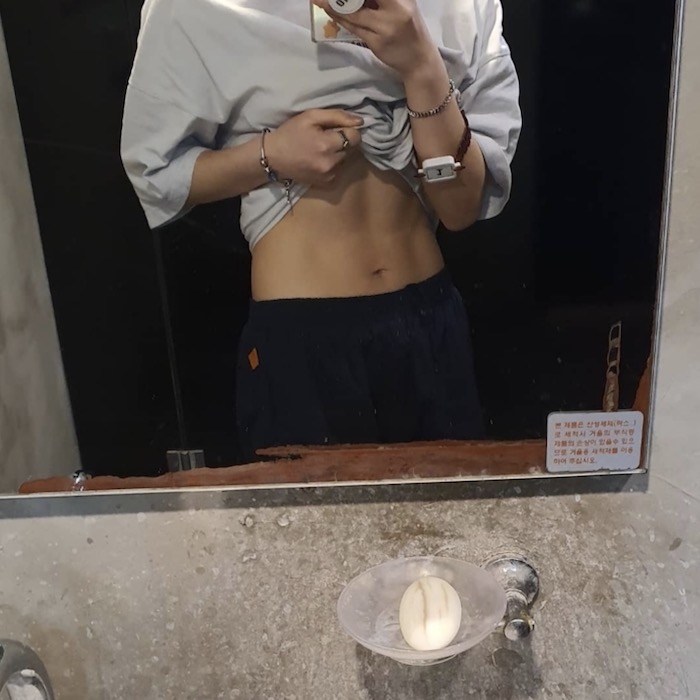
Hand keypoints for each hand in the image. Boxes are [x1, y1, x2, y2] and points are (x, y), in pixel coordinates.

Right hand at [265, 109, 362, 185]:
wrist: (272, 157)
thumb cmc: (290, 133)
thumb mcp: (311, 116)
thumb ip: (337, 116)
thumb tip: (360, 121)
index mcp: (327, 144)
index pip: (355, 137)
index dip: (348, 130)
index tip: (336, 128)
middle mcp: (331, 163)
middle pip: (351, 149)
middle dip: (342, 142)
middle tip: (326, 138)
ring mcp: (329, 176)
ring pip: (346, 160)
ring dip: (339, 153)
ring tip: (321, 149)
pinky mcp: (326, 183)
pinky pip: (339, 171)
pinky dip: (334, 164)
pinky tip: (320, 159)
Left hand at [312, 0, 439, 78]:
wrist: (418, 59)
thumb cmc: (410, 28)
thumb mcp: (403, 4)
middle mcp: (395, 11)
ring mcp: (385, 29)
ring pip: (354, 14)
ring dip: (335, 6)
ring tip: (320, 0)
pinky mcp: (376, 43)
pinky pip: (354, 29)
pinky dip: (341, 19)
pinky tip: (332, 12)